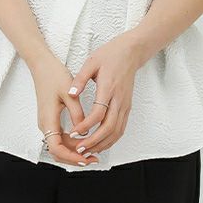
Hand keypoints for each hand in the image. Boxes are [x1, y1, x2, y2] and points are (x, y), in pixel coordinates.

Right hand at [30, 53, 99, 165]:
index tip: (85, 158)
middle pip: (58, 151)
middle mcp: (45, 125)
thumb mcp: (69, 93)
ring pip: (60, 146)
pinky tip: (85, 141)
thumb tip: (84, 131)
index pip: (56, 148)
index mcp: (48, 120)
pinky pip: (61, 137)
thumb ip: (77, 113)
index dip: (71, 156)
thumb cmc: (54, 76)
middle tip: (93, 159)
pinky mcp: (51, 119)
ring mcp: (47, 123)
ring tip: (92, 153)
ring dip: (74, 151)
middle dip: (75, 158)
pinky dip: (72, 143)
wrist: (42, 66)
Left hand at [66, 33, 142, 155]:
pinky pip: (121, 128)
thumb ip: (80, 79)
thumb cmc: (111, 55)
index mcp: (109, 88)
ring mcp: (125, 104)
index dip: (86, 126)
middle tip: (79, 149)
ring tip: (88, 151)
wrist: (131, 52)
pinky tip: (101, 144)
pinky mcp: (127, 107)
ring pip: (117, 131)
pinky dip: (111, 139)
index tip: (74, 132)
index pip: (99, 113)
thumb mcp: (92, 62)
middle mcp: (119, 99)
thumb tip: (70, 93)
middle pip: (109, 127)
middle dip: (94, 141)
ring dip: (103, 144)